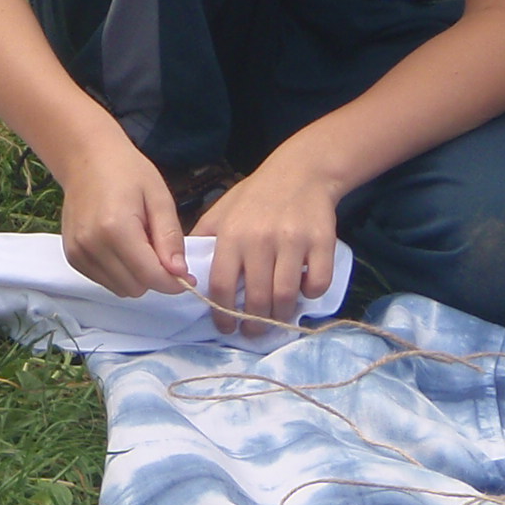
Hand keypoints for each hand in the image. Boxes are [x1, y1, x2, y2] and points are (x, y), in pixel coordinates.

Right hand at [59, 141, 192, 298]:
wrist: (86, 158)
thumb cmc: (127, 172)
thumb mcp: (159, 198)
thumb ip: (170, 238)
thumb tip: (180, 274)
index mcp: (116, 228)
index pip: (150, 276)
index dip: (173, 282)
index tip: (186, 276)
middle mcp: (92, 245)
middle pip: (135, 287)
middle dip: (154, 276)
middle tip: (157, 248)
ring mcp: (78, 252)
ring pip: (120, 289)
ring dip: (136, 276)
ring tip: (137, 244)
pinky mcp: (72, 256)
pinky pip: (104, 281)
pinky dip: (119, 273)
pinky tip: (121, 247)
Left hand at [190, 157, 344, 334]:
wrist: (301, 171)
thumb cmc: (256, 195)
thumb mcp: (221, 212)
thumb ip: (202, 240)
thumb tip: (182, 272)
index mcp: (232, 234)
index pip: (222, 285)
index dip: (222, 314)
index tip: (225, 328)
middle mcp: (260, 239)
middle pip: (256, 298)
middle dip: (253, 324)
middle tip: (252, 332)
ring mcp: (292, 241)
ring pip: (285, 296)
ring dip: (280, 317)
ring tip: (275, 322)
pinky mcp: (321, 241)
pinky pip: (317, 283)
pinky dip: (310, 295)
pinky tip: (303, 293)